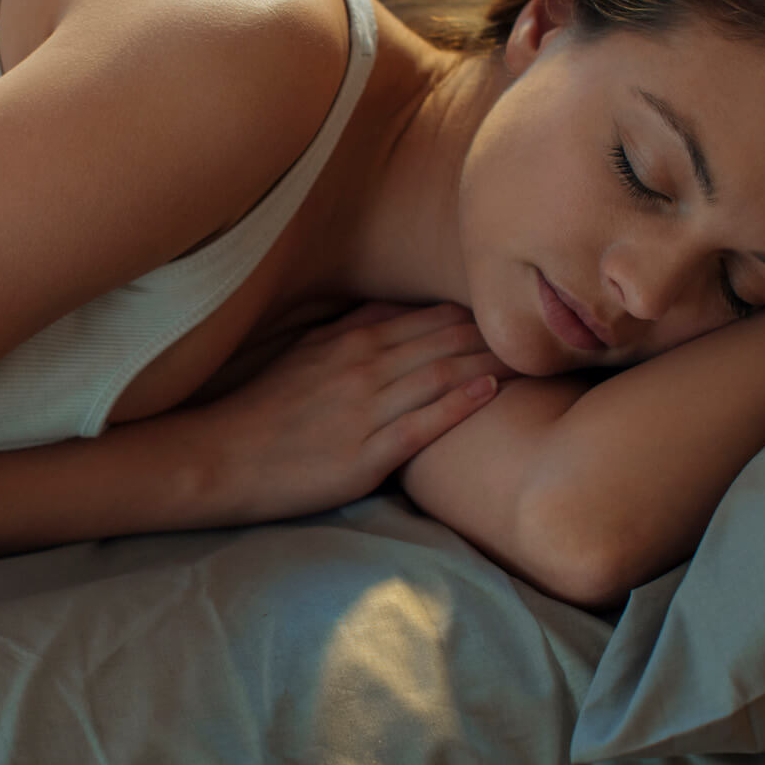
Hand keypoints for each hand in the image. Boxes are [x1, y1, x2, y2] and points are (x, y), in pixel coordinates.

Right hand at [206, 301, 512, 520]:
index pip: (430, 319)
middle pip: (446, 341)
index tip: (515, 310)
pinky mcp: (365, 453)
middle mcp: (364, 365)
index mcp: (351, 340)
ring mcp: (365, 409)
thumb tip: (396, 309)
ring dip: (490, 362)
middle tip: (542, 327)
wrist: (221, 456)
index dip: (477, 314)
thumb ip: (353, 328)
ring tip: (534, 356)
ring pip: (441, 375)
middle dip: (496, 334)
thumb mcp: (306, 353)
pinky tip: (491, 392)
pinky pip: (422, 423)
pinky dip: (458, 404)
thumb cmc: (266, 408)